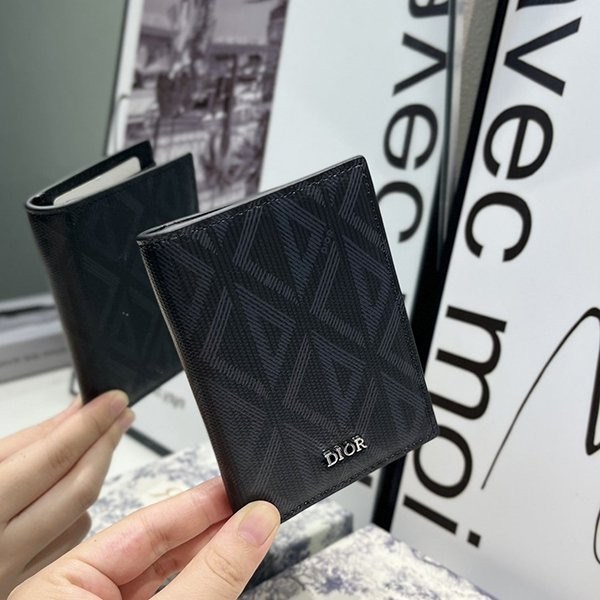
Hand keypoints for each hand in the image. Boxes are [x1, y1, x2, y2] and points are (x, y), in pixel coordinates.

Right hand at [0, 390, 133, 597]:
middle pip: (78, 488)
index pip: (53, 458)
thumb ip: (26, 443)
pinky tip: (64, 490)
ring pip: (82, 516)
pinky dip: (75, 510)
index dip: (90, 423)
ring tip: (97, 443)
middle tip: (122, 413)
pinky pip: (69, 540)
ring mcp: (13, 573)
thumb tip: (78, 413)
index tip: (115, 398)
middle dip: (107, 443)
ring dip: (94, 475)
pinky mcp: (28, 585)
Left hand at [9, 477, 279, 599]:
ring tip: (253, 531)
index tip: (241, 490)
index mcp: (59, 587)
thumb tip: (254, 525)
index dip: (198, 505)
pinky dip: (205, 586)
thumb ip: (208, 576)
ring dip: (214, 558)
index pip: (143, 527)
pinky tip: (231, 567)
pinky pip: (173, 599)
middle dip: (211, 529)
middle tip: (257, 508)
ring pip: (170, 579)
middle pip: (159, 551)